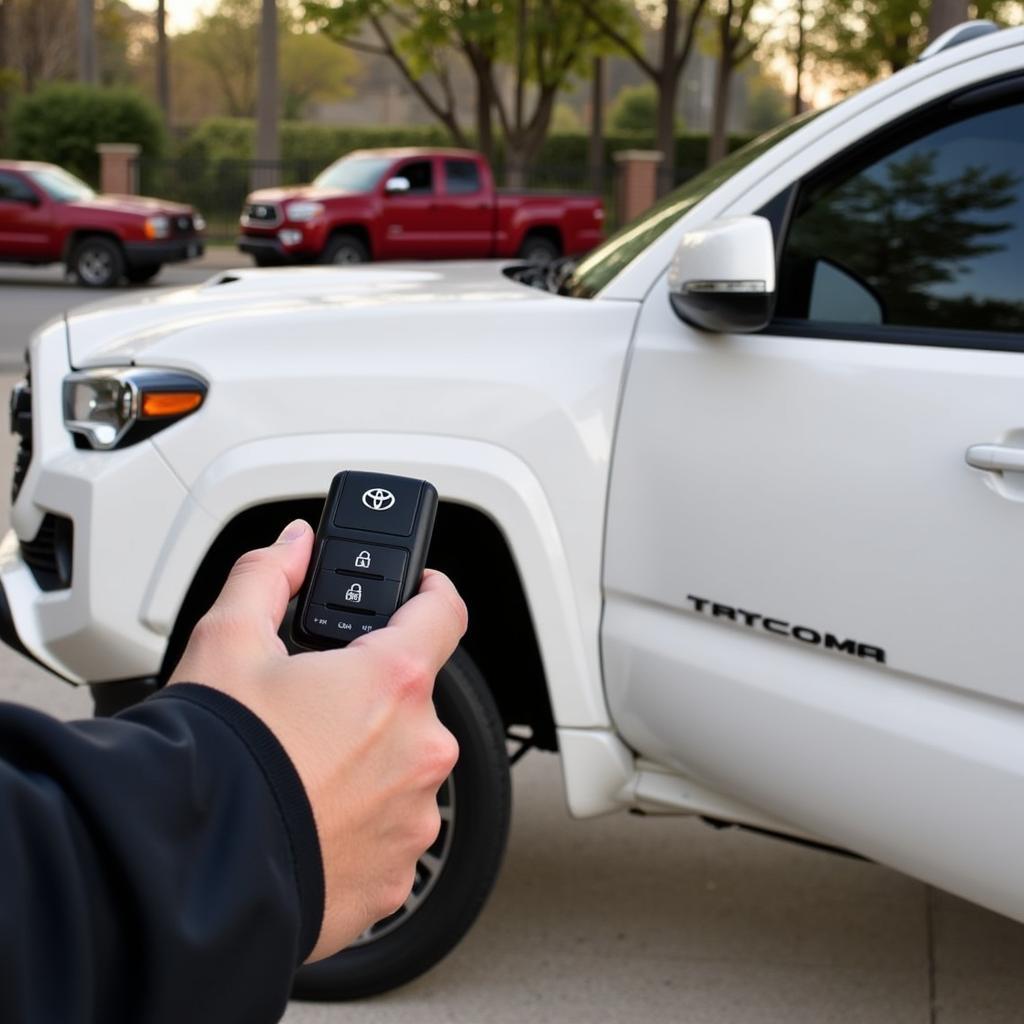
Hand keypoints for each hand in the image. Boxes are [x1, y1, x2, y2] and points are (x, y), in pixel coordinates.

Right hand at [168, 519, 464, 961]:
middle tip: (312, 708)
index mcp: (392, 683)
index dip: (430, 593)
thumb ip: (268, 577)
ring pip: (402, 768)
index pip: (444, 611)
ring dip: (367, 763)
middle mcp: (420, 750)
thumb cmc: (215, 761)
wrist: (187, 877)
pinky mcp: (399, 875)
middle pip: (412, 699)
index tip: (419, 593)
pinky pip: (390, 830)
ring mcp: (414, 817)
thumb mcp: (227, 642)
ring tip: (302, 771)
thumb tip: (293, 546)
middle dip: (370, 696)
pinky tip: (310, 819)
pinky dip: (360, 822)